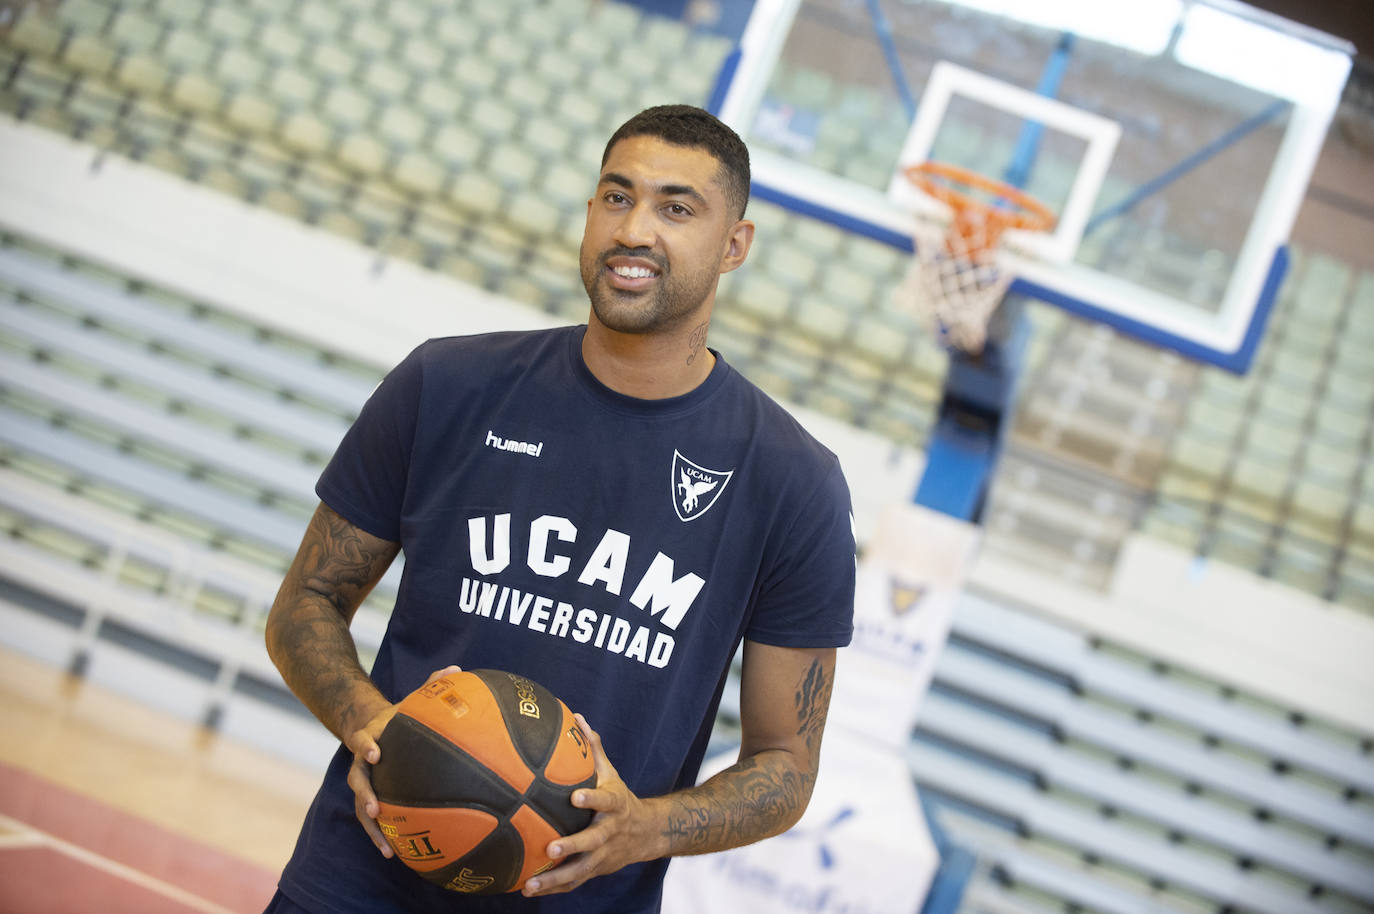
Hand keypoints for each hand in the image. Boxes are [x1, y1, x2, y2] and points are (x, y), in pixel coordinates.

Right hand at [346, 665, 462, 856]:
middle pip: (356, 781)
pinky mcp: (371, 800)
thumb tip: (456, 668)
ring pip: (361, 809)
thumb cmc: (398, 717)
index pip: (361, 741)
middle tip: (374, 808)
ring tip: (385, 848)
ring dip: (371, 828)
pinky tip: (396, 855)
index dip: (366, 746)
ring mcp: (363, 784)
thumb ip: (431, 684)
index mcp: (370, 737)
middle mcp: (361, 763)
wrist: (372, 731)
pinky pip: (374, 822)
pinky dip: (382, 837)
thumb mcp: (410, 700)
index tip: (375, 752)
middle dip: (364, 795)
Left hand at [522, 714, 664, 896]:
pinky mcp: (596, 870)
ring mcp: (604, 855)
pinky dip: (554, 888)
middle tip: (550, 848)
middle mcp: (610, 833)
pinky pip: (574, 882)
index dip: (592, 800)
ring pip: (581, 870)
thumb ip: (594, 748)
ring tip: (530, 884)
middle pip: (592, 842)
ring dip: (555, 879)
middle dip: (572, 846)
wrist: (647, 833)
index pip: (605, 802)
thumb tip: (578, 718)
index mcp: (615, 806)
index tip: (574, 797)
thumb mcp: (611, 774)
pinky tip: (528, 891)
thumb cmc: (620, 798)